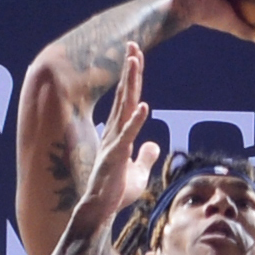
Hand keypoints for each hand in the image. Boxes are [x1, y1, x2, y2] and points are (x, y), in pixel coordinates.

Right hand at [80, 47, 155, 227]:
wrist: (99, 209)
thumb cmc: (115, 192)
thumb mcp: (138, 173)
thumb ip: (145, 157)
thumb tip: (154, 145)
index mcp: (119, 133)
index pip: (128, 100)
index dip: (132, 78)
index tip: (135, 56)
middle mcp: (115, 132)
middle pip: (125, 95)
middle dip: (130, 70)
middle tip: (133, 45)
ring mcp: (114, 142)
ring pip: (125, 107)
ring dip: (130, 84)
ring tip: (134, 61)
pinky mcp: (116, 155)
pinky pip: (128, 134)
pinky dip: (137, 120)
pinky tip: (144, 106)